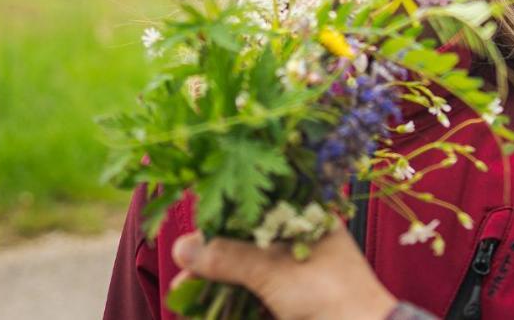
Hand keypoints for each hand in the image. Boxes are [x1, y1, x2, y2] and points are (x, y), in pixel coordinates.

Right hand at [171, 224, 397, 319]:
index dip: (226, 214)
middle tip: (183, 269)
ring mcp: (296, 274)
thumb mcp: (274, 270)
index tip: (193, 225)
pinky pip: (251, 297)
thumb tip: (183, 247)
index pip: (262, 203)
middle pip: (249, 241)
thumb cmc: (330, 294)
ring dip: (216, 282)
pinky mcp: (289, 302)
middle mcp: (303, 241)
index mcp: (311, 218)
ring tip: (183, 295)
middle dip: (213, 255)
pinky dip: (228, 302)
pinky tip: (204, 309)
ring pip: (247, 271)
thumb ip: (228, 257)